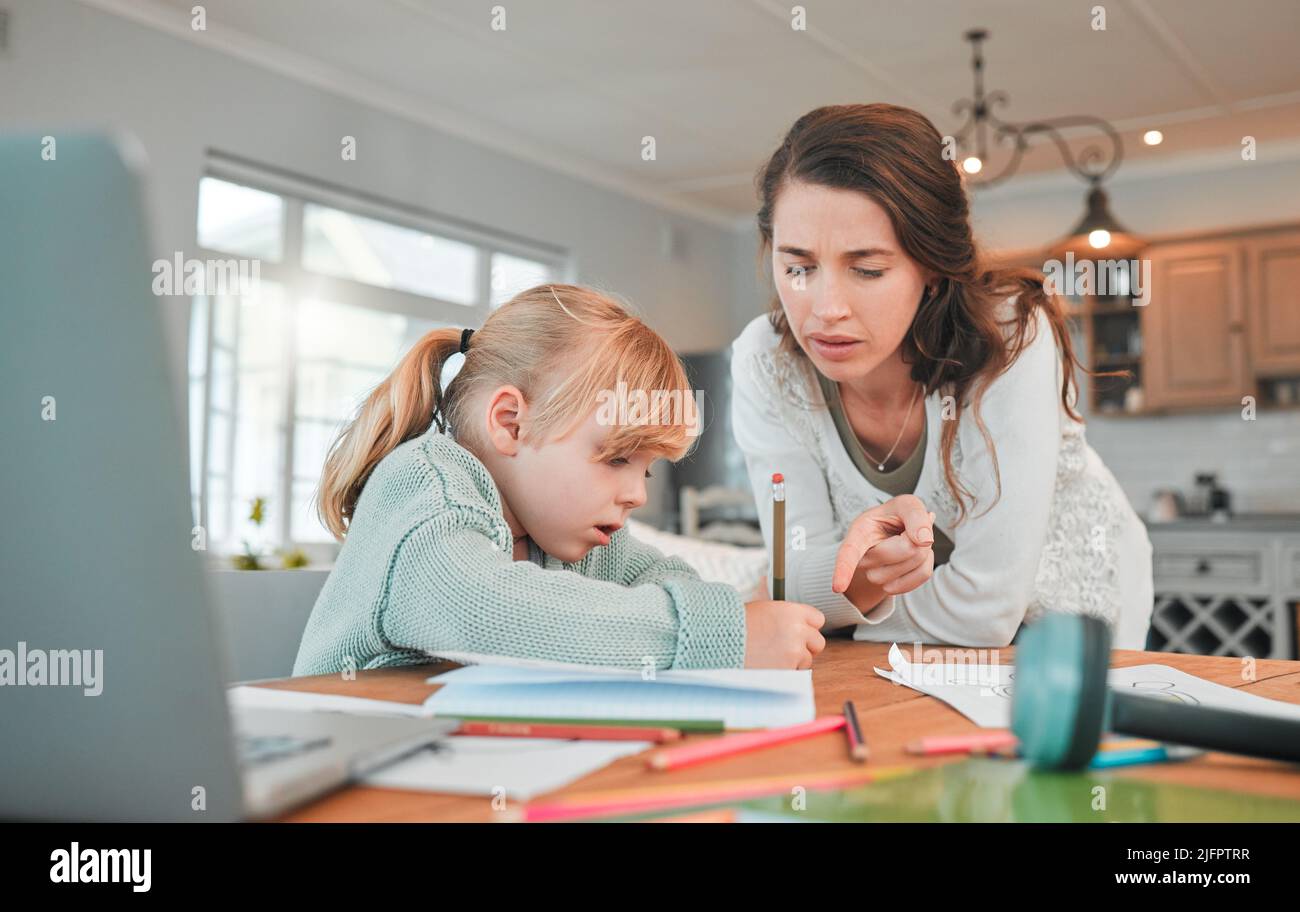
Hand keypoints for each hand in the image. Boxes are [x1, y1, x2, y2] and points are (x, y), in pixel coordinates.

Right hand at [743, 600, 825, 668]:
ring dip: (794, 660)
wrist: (720, 639)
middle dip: (806, 646)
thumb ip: (786, 615)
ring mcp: (794, 650)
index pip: (818, 619)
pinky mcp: (788, 668)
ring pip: (807, 659)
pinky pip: (796, 672)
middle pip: (818, 641)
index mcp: (792, 611)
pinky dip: (786, 671)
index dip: (808, 626)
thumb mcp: (765, 609)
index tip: (799, 631)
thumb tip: (800, 623)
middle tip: (787, 647)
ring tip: (772, 656)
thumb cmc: (738, 624)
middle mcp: (797, 629)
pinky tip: (769, 664)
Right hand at [832, 495, 935, 609]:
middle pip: (902, 551)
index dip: (843, 570)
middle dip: (916, 536)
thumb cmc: (895, 517)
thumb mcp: (905, 504)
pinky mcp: (891, 587)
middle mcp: (862, 559)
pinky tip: (916, 555)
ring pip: (914, 565)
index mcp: (859, 533)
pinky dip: (927, 562)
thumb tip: (924, 540)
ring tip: (910, 541)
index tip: (838, 587)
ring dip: (923, 550)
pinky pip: (921, 576)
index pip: (848, 553)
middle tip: (908, 529)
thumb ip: (915, 514)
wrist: (896, 534)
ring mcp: (875, 576)